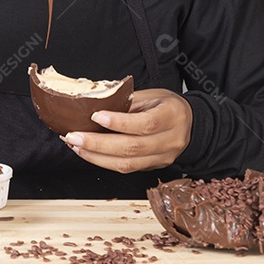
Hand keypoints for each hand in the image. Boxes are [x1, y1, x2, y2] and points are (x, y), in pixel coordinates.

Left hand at [62, 89, 192, 172]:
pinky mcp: (152, 167)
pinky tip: (88, 153)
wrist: (189, 124)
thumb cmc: (166, 106)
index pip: (145, 124)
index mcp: (171, 116)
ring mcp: (163, 158)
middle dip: (98, 144)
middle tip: (74, 136)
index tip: (96, 116)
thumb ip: (126, 101)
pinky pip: (126, 168)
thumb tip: (94, 103)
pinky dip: (104, 161)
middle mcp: (170, 140)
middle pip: (132, 148)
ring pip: (127, 164)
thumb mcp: (151, 95)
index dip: (119, 122)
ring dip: (96, 156)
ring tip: (76, 146)